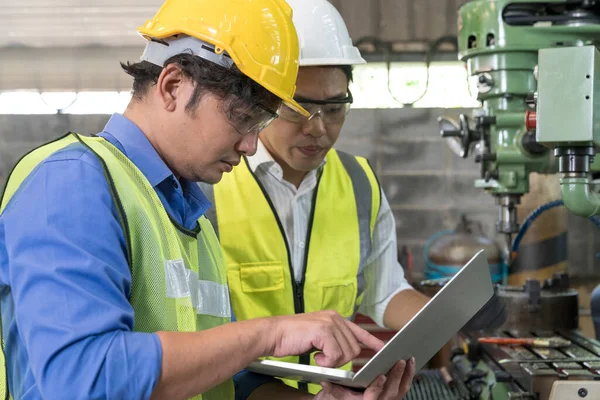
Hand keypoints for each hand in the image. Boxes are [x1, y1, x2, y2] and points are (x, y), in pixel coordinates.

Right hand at [266, 310, 383, 367]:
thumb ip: (333, 340)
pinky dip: (325, 362)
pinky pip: (335, 356)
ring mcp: (329, 323)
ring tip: (318, 357)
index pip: (358, 330)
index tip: (381, 348)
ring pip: (346, 354)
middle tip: (324, 359)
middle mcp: (335, 317)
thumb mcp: (317, 336)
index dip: (371, 341)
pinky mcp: (323, 331)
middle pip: (354, 348)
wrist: (274, 334)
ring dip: (332, 362)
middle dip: (342, 360)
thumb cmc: (292, 338)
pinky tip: (315, 357)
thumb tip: (348, 353)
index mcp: (334, 317)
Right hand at [315, 358, 415, 399]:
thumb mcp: (333, 394)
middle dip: (397, 376)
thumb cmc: (341, 397)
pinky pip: (405, 387)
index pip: (373, 397)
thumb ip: (332, 388)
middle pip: (391, 392)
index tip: (381, 376)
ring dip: (406, 374)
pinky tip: (410, 362)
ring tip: (409, 358)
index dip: (378, 388)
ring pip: (401, 390)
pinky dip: (409, 375)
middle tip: (401, 361)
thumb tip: (324, 381)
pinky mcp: (394, 395)